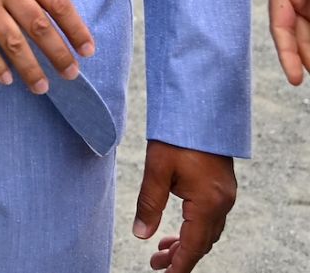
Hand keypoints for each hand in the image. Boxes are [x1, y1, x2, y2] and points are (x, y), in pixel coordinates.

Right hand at [0, 0, 93, 92]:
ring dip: (31, 68)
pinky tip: (6, 79)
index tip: (86, 49)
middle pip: (39, 27)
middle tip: (71, 74)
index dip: (76, 29)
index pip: (57, 2)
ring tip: (42, 86)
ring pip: (13, 42)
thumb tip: (50, 6)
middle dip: (59, 54)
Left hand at [134, 141, 235, 271]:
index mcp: (208, 203)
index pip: (194, 245)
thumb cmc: (177, 135)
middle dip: (180, 256)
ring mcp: (225, 195)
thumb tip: (141, 234)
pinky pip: (210, 217)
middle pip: (202, 242)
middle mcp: (222, 203)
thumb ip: (149, 203)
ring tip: (162, 249)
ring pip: (207, 231)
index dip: (179, 264)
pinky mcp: (222, 186)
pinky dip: (194, 227)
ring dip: (187, 242)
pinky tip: (178, 227)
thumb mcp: (157, 168)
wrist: (200, 109)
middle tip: (155, 263)